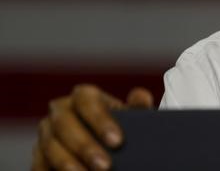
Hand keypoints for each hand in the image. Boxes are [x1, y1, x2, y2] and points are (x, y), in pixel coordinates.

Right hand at [31, 85, 153, 170]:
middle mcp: (60, 112)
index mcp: (84, 97)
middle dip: (85, 146)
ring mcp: (46, 134)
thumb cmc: (117, 130)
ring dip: (69, 163)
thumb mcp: (129, 119)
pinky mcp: (38, 156)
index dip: (100, 120)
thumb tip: (140, 97)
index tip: (117, 141)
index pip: (87, 100)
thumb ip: (136, 107)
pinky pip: (40, 165)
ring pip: (51, 146)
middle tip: (104, 166)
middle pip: (65, 124)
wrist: (101, 149)